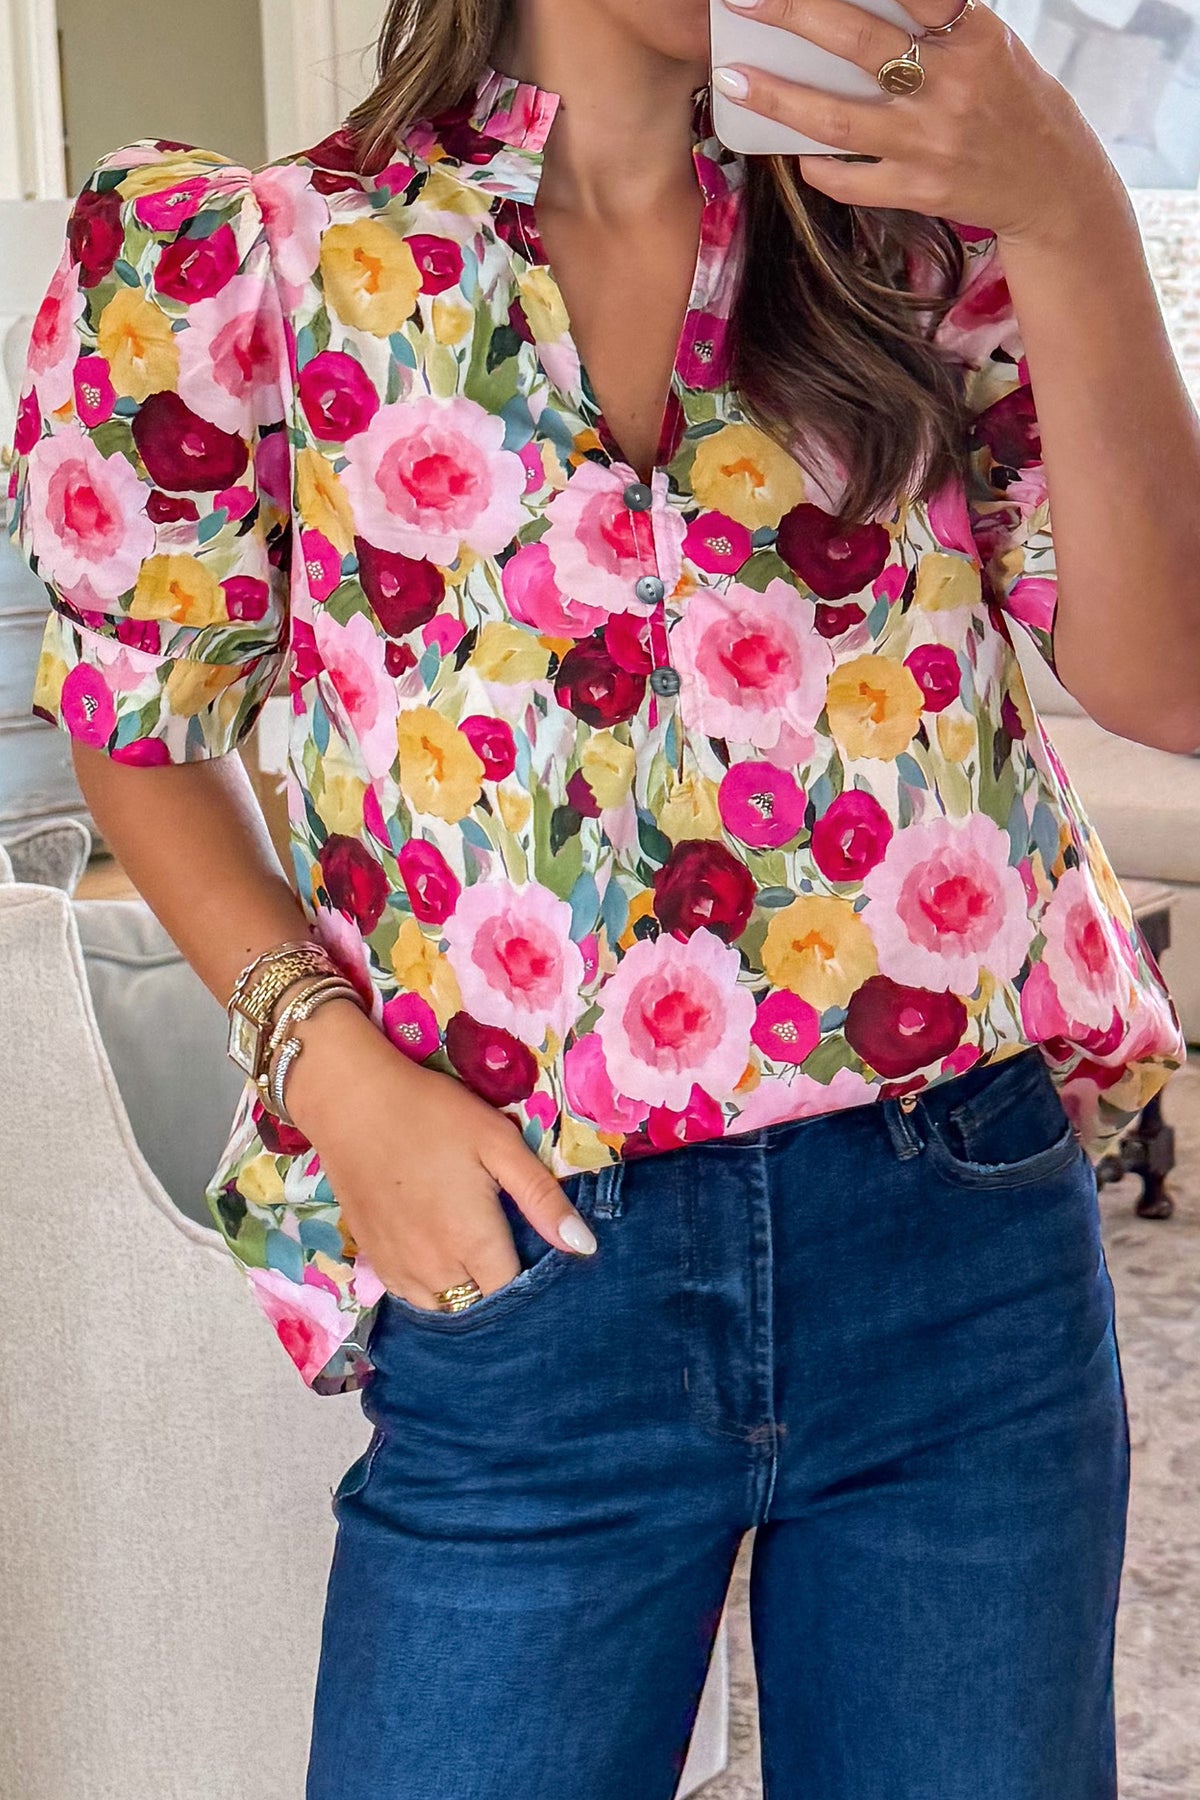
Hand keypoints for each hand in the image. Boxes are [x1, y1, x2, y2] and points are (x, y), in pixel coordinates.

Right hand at [280, 1000, 597, 1309]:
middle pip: (478, 1305)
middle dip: (497, 1286)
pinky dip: (431, 1287)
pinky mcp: (373, 1257)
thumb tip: (584, 1247)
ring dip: (464, 1292)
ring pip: (444, 1307)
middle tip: (506, 1244)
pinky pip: (410, 1296)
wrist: (351, 1101)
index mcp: (472, 1241)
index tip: (536, 1250)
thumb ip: (541, 1198)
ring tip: (475, 1254)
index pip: (512, 1292)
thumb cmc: (433, 1114)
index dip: (529, 1278)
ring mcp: (398, 1268)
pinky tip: (439, 1255)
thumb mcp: (498, 1142)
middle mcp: (434, 1269)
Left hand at [711, 0, 1119, 245]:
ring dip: (778, 99)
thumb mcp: (988, 45)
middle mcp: (950, 85)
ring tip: (732, 80)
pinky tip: (791, 154)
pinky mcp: (920, 190)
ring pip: (837, 119)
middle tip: (742, 0)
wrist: (1052, 184)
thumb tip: (863, 8)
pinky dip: (817, 167)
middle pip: (856, 43)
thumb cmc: (1011, 102)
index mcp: (971, 36)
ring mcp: (931, 142)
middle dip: (793, 15)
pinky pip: (852, 179)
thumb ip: (935, 21)